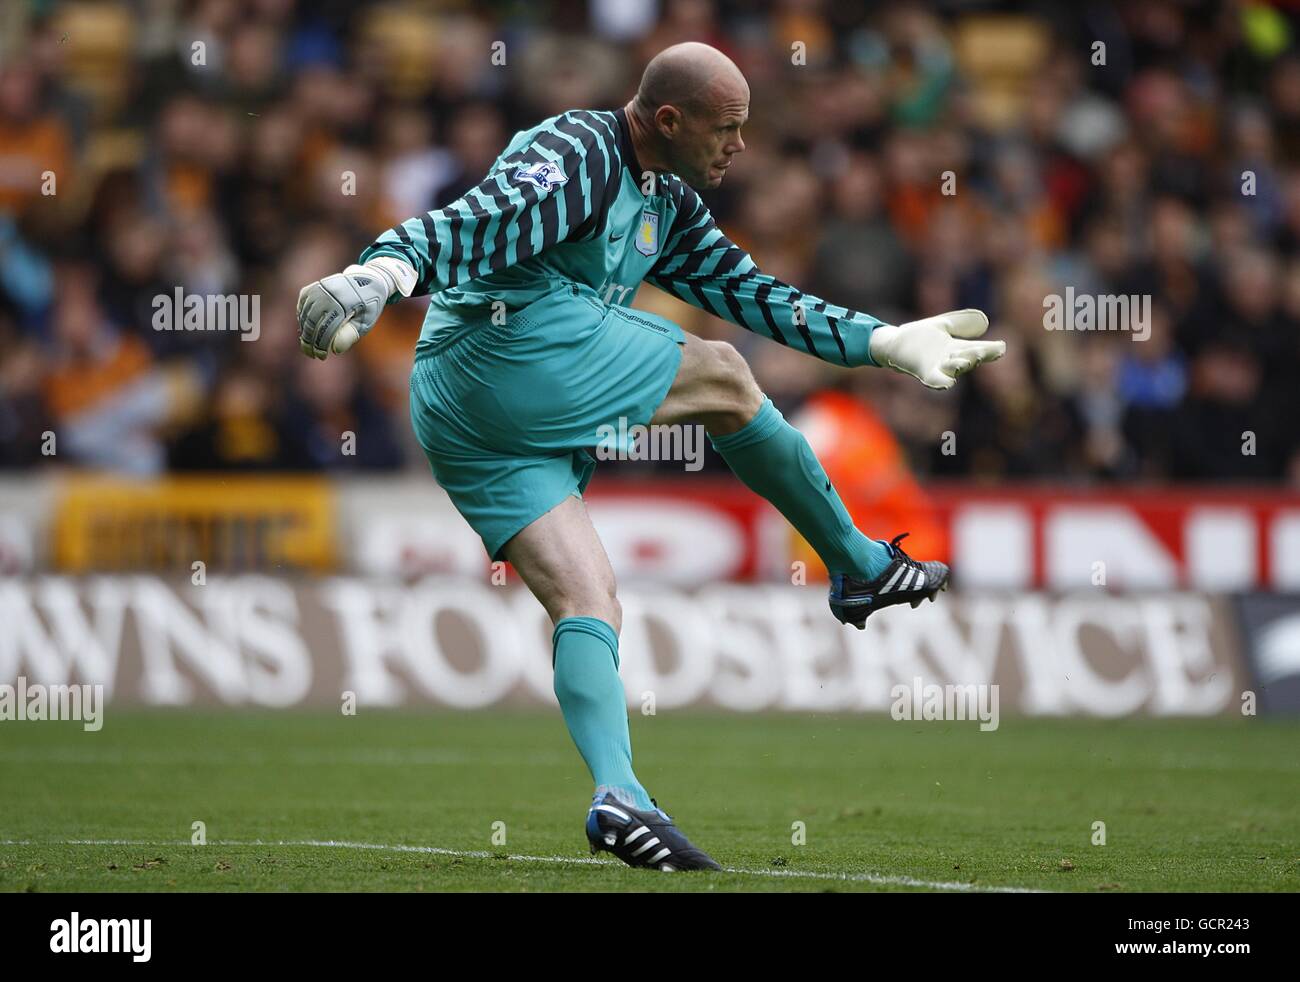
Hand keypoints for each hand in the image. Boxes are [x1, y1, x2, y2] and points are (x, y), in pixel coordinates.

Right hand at [297, 264, 395, 359]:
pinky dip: (302, 318)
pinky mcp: (313, 286)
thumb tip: (335, 349)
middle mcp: (330, 292)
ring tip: (308, 346)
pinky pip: (302, 305)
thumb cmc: (367, 306)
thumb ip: (350, 336)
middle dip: (310, 341)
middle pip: (313, 322)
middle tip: (312, 354)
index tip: (321, 357)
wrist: (368, 280)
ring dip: (305, 332)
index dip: (322, 345)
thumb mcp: (365, 322)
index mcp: (345, 301)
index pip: (328, 328)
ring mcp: (320, 287)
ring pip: (305, 314)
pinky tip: (306, 329)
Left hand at [868, 309, 1004, 389]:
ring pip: (955, 369)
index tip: (1001, 348)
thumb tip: (985, 322)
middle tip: (983, 352)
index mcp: (958, 348)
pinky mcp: (924, 372)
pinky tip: (947, 383)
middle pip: (970, 358)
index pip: (980, 349)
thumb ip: (962, 322)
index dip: (991, 350)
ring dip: (961, 365)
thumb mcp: (943, 325)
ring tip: (964, 360)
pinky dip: (941, 381)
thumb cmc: (918, 337)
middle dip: (978, 355)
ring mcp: (939, 367)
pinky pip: (935, 380)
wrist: (893, 345)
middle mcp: (952, 360)